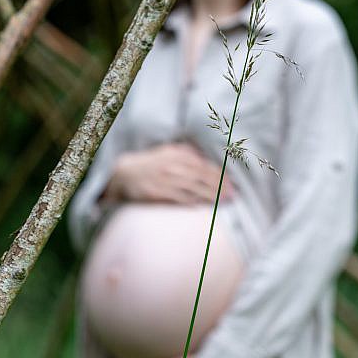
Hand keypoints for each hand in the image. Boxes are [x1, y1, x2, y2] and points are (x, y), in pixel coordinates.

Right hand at [104, 142, 232, 204]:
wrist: (124, 173)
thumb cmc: (152, 163)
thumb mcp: (169, 151)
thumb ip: (189, 153)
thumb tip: (208, 160)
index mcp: (178, 154)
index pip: (204, 165)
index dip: (219, 175)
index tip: (231, 184)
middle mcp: (173, 165)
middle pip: (202, 176)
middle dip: (219, 186)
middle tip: (232, 195)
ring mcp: (165, 179)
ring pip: (193, 188)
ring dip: (210, 195)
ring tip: (223, 201)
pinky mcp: (157, 192)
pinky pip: (178, 198)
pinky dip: (192, 201)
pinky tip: (203, 206)